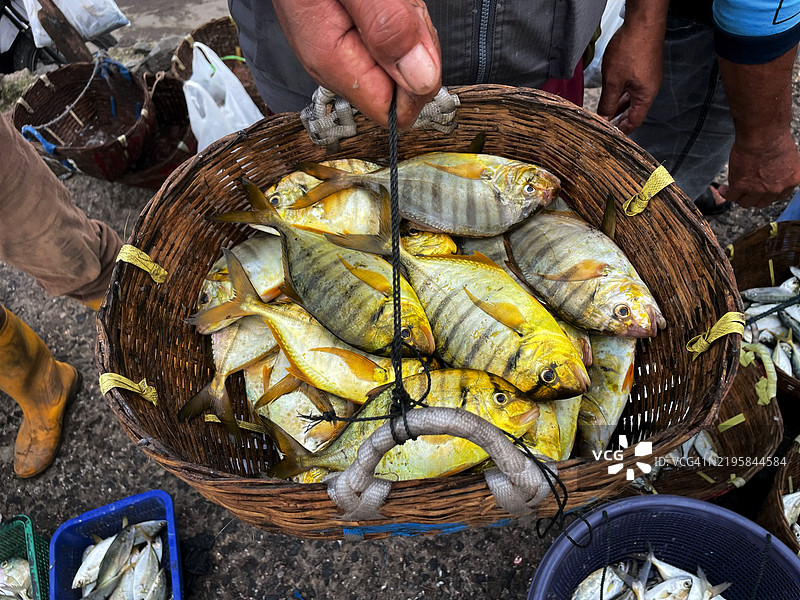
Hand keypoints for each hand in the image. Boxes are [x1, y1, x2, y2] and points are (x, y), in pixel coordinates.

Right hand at [272, 0, 441, 128]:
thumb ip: (388, 28)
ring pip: (399, 57)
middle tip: (396, 0)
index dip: (417, 78)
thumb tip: (421, 80)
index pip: (390, 109)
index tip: (412, 33)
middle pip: (400, 83)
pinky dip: (398, 10)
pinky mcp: (347, 30)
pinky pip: (390, 34)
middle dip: (414, 42)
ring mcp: (340, 45)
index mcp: (332, 60)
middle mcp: (334, 61)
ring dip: (407, 21)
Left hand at [596, 21, 662, 133]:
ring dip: (619, 105)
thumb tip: (603, 118)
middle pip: (634, 110)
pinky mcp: (644, 67)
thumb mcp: (613, 81)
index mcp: (646, 96)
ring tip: (605, 112)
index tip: (611, 137)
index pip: (634, 121)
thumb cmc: (631, 49)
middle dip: (619, 119)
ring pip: (632, 98)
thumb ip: (607, 103)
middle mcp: (650, 88)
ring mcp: (648, 77)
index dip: (622, 130)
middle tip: (605, 126)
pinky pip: (632, 86)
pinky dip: (622, 93)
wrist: (643, 23)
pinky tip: (611, 93)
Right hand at [719, 133, 799, 207]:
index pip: (779, 195)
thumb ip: (781, 167)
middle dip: (754, 198)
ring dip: (739, 197)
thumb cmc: (775, 137)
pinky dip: (726, 193)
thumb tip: (772, 168)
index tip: (763, 190)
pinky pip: (731, 196)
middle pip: (763, 202)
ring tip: (732, 191)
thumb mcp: (787, 156)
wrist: (763, 134)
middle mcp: (776, 188)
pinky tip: (723, 189)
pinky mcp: (740, 186)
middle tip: (747, 192)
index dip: (769, 194)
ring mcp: (758, 190)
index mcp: (791, 180)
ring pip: (746, 202)